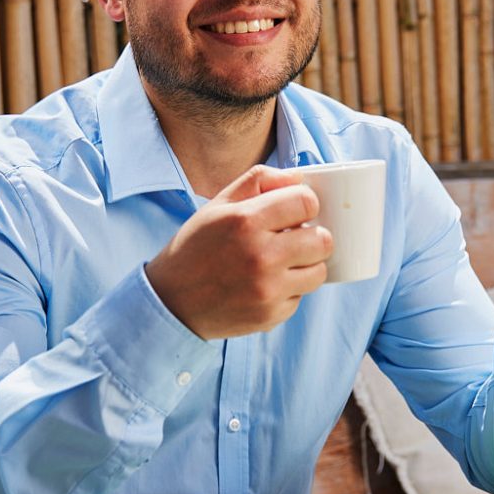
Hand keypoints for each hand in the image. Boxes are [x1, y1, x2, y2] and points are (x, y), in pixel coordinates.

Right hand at [145, 166, 332, 339]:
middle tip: (293, 239)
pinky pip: (300, 297)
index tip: (294, 212)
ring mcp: (267, 291)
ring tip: (281, 263)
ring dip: (306, 265)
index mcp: (246, 221)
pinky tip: (264, 285)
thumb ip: (259, 181)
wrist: (170, 301)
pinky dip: (288, 291)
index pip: (306, 202)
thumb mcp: (218, 204)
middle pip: (322, 240)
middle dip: (312, 236)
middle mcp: (260, 256)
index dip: (304, 204)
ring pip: (319, 272)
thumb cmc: (196, 247)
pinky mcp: (270, 316)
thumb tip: (298, 177)